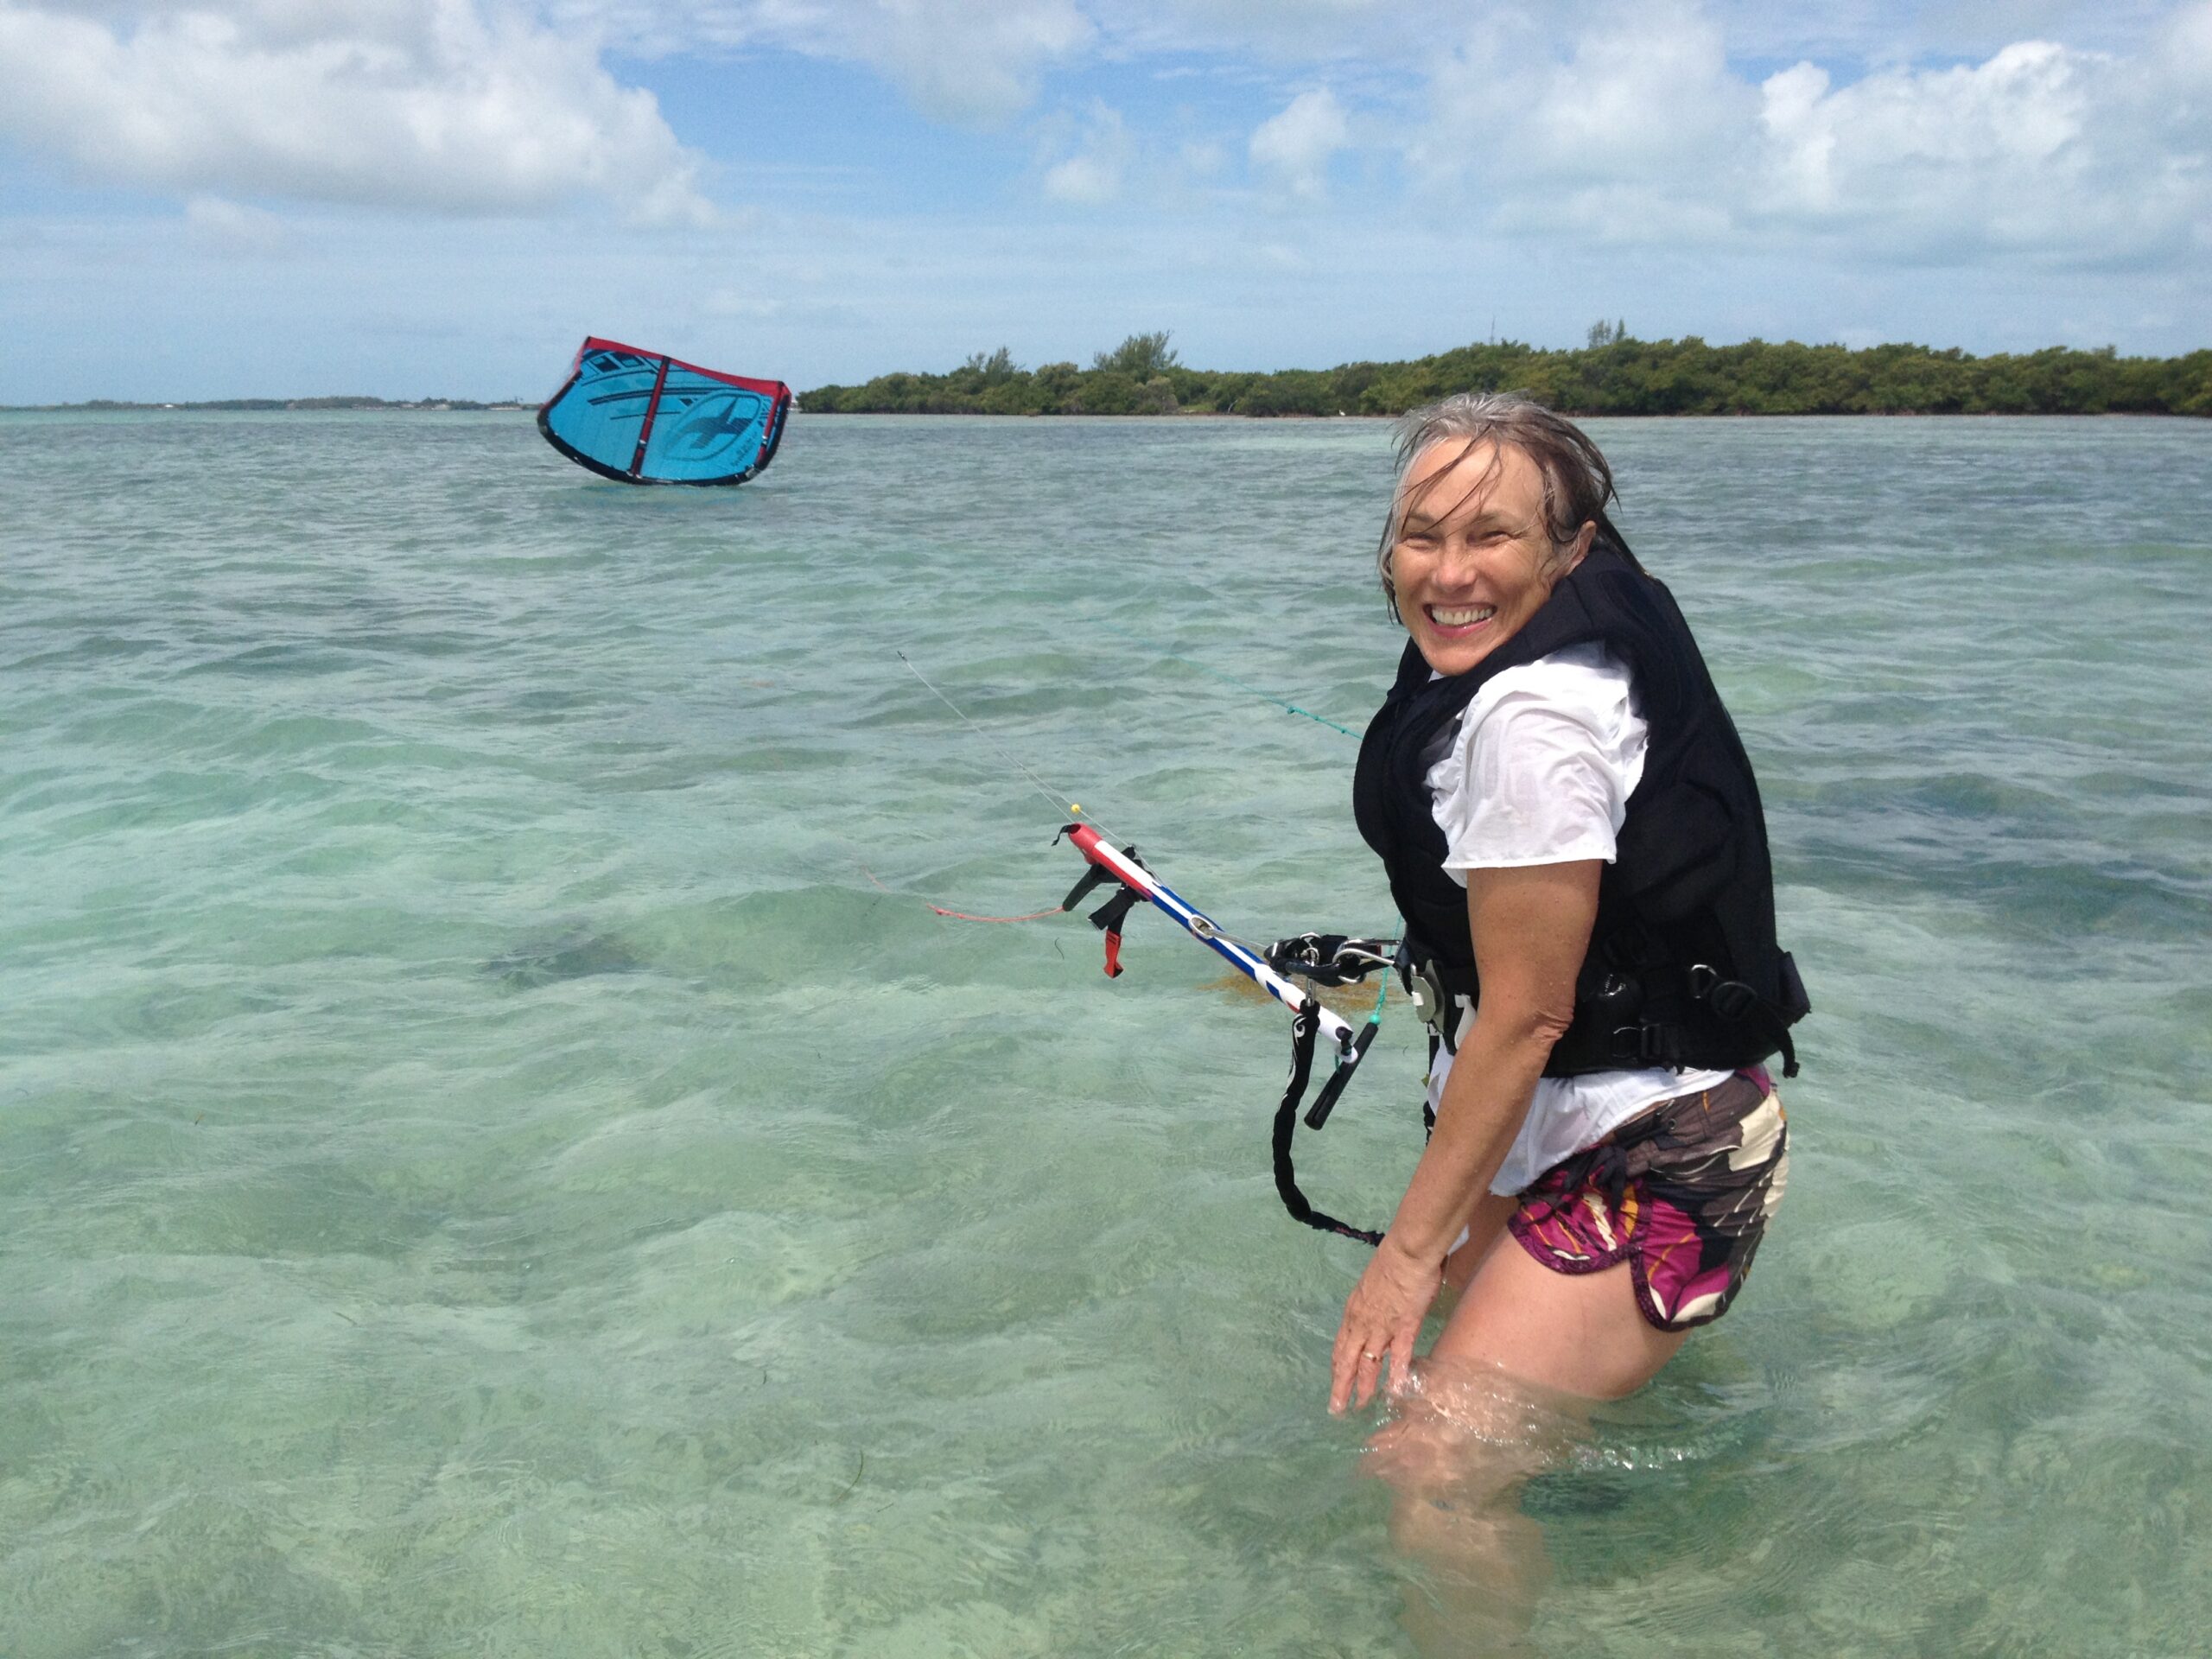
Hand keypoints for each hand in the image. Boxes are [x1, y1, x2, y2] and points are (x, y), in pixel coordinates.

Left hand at [1329, 1233, 1442, 1413]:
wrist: (1407, 1253)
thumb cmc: (1392, 1262)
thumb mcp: (1372, 1286)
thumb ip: (1373, 1304)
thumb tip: (1378, 1312)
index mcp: (1353, 1312)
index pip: (1341, 1346)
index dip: (1338, 1367)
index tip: (1335, 1383)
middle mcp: (1362, 1323)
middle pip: (1346, 1361)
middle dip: (1341, 1386)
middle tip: (1336, 1409)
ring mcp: (1382, 1327)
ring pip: (1368, 1364)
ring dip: (1364, 1387)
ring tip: (1360, 1406)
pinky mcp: (1404, 1327)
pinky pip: (1399, 1357)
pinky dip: (1395, 1376)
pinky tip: (1393, 1393)